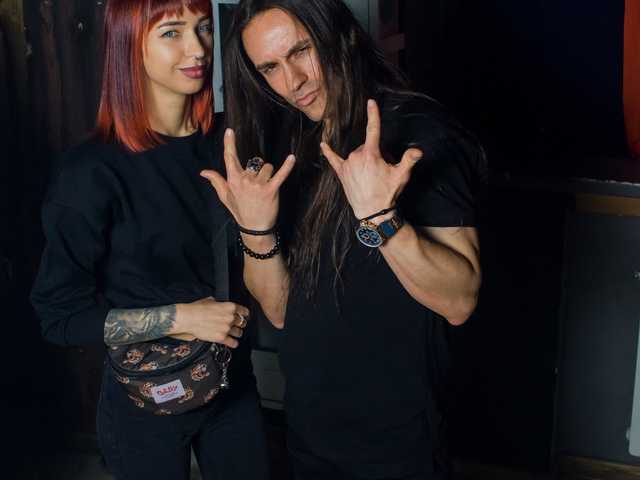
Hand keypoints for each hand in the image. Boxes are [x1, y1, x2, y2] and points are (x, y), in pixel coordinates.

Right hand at [175, 297, 249, 348]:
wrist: (188, 318)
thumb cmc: (196, 309)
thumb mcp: (210, 301)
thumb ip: (219, 304)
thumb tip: (218, 304)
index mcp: (230, 307)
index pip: (245, 312)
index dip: (244, 315)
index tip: (244, 316)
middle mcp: (230, 318)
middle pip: (242, 322)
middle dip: (239, 324)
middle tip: (236, 325)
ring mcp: (227, 328)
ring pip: (239, 333)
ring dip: (237, 333)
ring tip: (234, 333)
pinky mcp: (221, 338)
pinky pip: (233, 342)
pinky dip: (234, 343)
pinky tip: (233, 343)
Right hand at [200, 129, 295, 230]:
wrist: (254, 228)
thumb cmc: (240, 211)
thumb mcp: (225, 197)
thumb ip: (216, 181)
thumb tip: (203, 172)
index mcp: (233, 180)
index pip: (230, 158)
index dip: (230, 143)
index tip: (230, 131)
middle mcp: (244, 180)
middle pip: (254, 163)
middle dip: (257, 171)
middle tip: (257, 188)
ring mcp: (258, 185)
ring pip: (267, 168)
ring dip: (268, 175)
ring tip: (266, 189)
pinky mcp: (271, 190)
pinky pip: (280, 175)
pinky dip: (287, 166)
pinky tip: (292, 158)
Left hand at [320, 99, 422, 218]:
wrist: (373, 212)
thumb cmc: (387, 193)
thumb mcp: (401, 175)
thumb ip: (409, 160)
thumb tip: (418, 150)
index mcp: (371, 154)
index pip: (373, 129)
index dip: (373, 115)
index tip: (370, 102)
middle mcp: (356, 156)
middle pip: (368, 146)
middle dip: (376, 154)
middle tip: (382, 171)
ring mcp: (347, 165)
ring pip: (357, 154)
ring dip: (364, 160)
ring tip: (371, 176)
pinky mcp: (341, 173)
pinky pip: (333, 159)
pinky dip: (328, 152)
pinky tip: (323, 144)